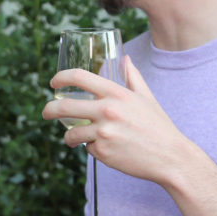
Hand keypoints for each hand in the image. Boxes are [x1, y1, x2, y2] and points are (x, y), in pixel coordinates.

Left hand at [42, 56, 189, 185]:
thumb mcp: (146, 97)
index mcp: (116, 93)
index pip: (79, 76)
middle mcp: (107, 110)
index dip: (61, 78)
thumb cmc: (158, 126)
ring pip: (71, 133)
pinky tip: (105, 149)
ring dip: (69, 137)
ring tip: (73, 139)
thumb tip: (124, 58)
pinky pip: (87, 148)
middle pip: (64, 106)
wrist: (171, 157)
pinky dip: (91, 149)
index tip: (54, 83)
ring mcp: (103, 132)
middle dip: (49, 110)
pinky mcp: (103, 151)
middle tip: (46, 113)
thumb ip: (132, 77)